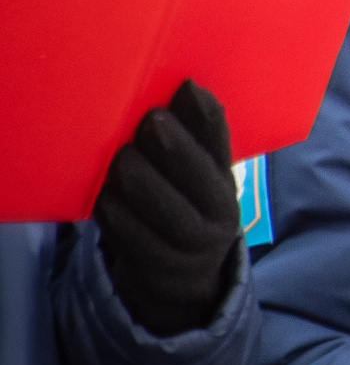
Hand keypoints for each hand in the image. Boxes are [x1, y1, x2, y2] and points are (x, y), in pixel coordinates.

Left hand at [95, 80, 241, 337]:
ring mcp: (187, 243)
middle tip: (150, 122)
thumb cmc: (188, 206)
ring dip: (135, 174)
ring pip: (156, 201)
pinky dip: (113, 207)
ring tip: (122, 158)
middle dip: (169, 145)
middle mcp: (217, 214)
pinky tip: (108, 196)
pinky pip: (125, 227)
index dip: (206, 117)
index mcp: (227, 183)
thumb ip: (198, 138)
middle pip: (192, 173)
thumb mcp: (203, 177)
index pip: (222, 145)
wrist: (187, 277)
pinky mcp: (154, 265)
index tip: (187, 88)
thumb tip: (190, 87)